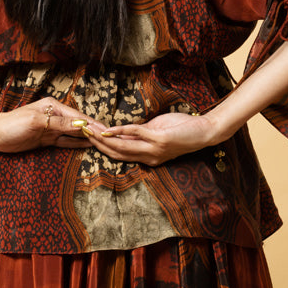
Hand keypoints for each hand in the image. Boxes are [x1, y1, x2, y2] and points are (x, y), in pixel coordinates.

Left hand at [0, 98, 108, 153]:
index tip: (108, 131)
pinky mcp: (47, 139)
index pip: (79, 117)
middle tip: (112, 138)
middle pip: (80, 124)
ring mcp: (52, 128)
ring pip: (75, 133)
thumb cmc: (12, 125)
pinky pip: (66, 141)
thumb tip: (81, 125)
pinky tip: (88, 146)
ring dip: (88, 138)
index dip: (94, 125)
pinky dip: (77, 143)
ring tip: (105, 143)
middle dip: (95, 131)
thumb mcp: (37, 122)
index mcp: (54, 107)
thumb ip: (60, 124)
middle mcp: (55, 116)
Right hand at [84, 110, 221, 166]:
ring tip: (90, 131)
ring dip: (104, 139)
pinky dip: (121, 131)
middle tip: (82, 134)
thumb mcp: (157, 133)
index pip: (120, 156)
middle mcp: (149, 157)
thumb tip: (122, 131)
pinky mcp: (159, 139)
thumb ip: (141, 134)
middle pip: (117, 153)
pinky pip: (136, 134)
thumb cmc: (182, 130)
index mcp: (148, 158)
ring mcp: (154, 150)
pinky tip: (109, 129)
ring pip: (123, 147)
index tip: (88, 138)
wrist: (205, 131)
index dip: (102, 148)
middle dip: (98, 144)